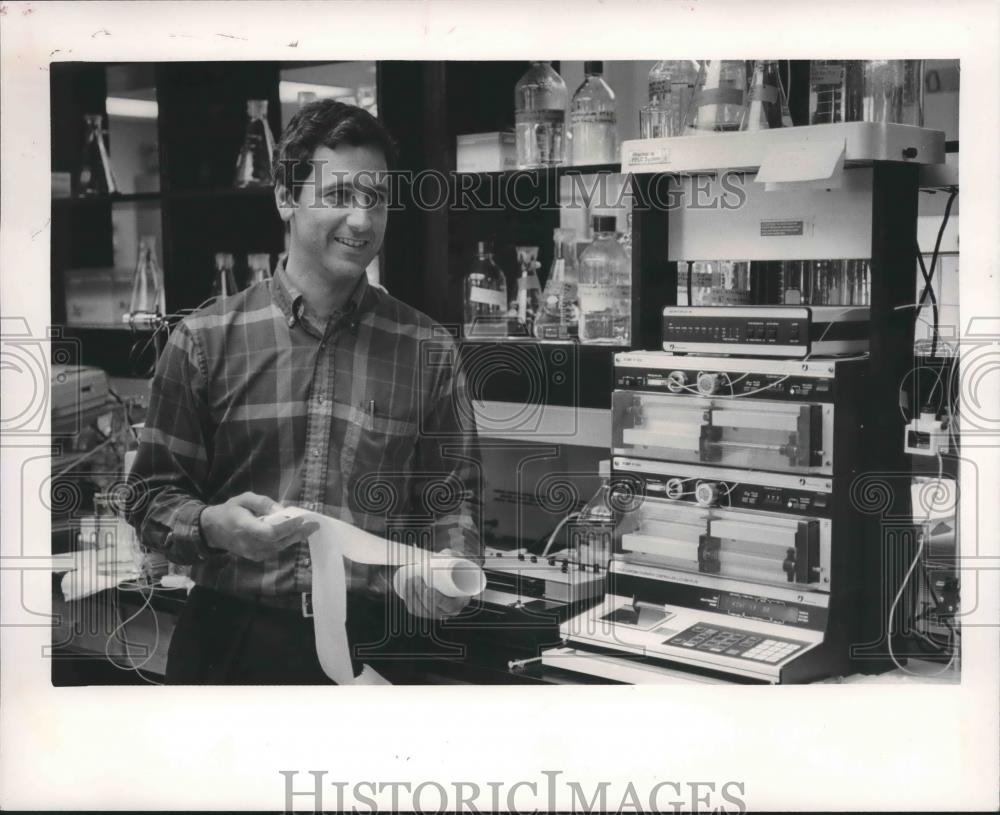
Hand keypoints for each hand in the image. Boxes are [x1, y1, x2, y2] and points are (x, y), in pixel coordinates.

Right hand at [199, 492, 318, 561]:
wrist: (213, 530)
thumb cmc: (230, 511)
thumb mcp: (244, 499)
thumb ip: (262, 503)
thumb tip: (281, 510)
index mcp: (244, 527)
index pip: (270, 532)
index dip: (287, 527)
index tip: (301, 518)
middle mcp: (249, 543)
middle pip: (279, 541)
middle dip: (298, 533)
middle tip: (314, 524)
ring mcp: (252, 553)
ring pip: (279, 547)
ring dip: (295, 538)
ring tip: (309, 529)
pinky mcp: (255, 557)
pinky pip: (275, 550)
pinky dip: (286, 542)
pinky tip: (296, 534)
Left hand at [394, 550, 473, 619]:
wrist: (450, 574)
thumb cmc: (456, 569)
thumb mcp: (459, 562)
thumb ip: (455, 556)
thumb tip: (447, 554)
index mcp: (459, 603)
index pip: (448, 606)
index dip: (436, 600)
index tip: (429, 588)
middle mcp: (447, 612)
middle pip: (431, 609)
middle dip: (420, 595)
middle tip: (416, 578)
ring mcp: (435, 612)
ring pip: (421, 610)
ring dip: (412, 597)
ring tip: (409, 580)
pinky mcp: (425, 610)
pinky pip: (415, 610)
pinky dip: (408, 601)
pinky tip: (405, 592)